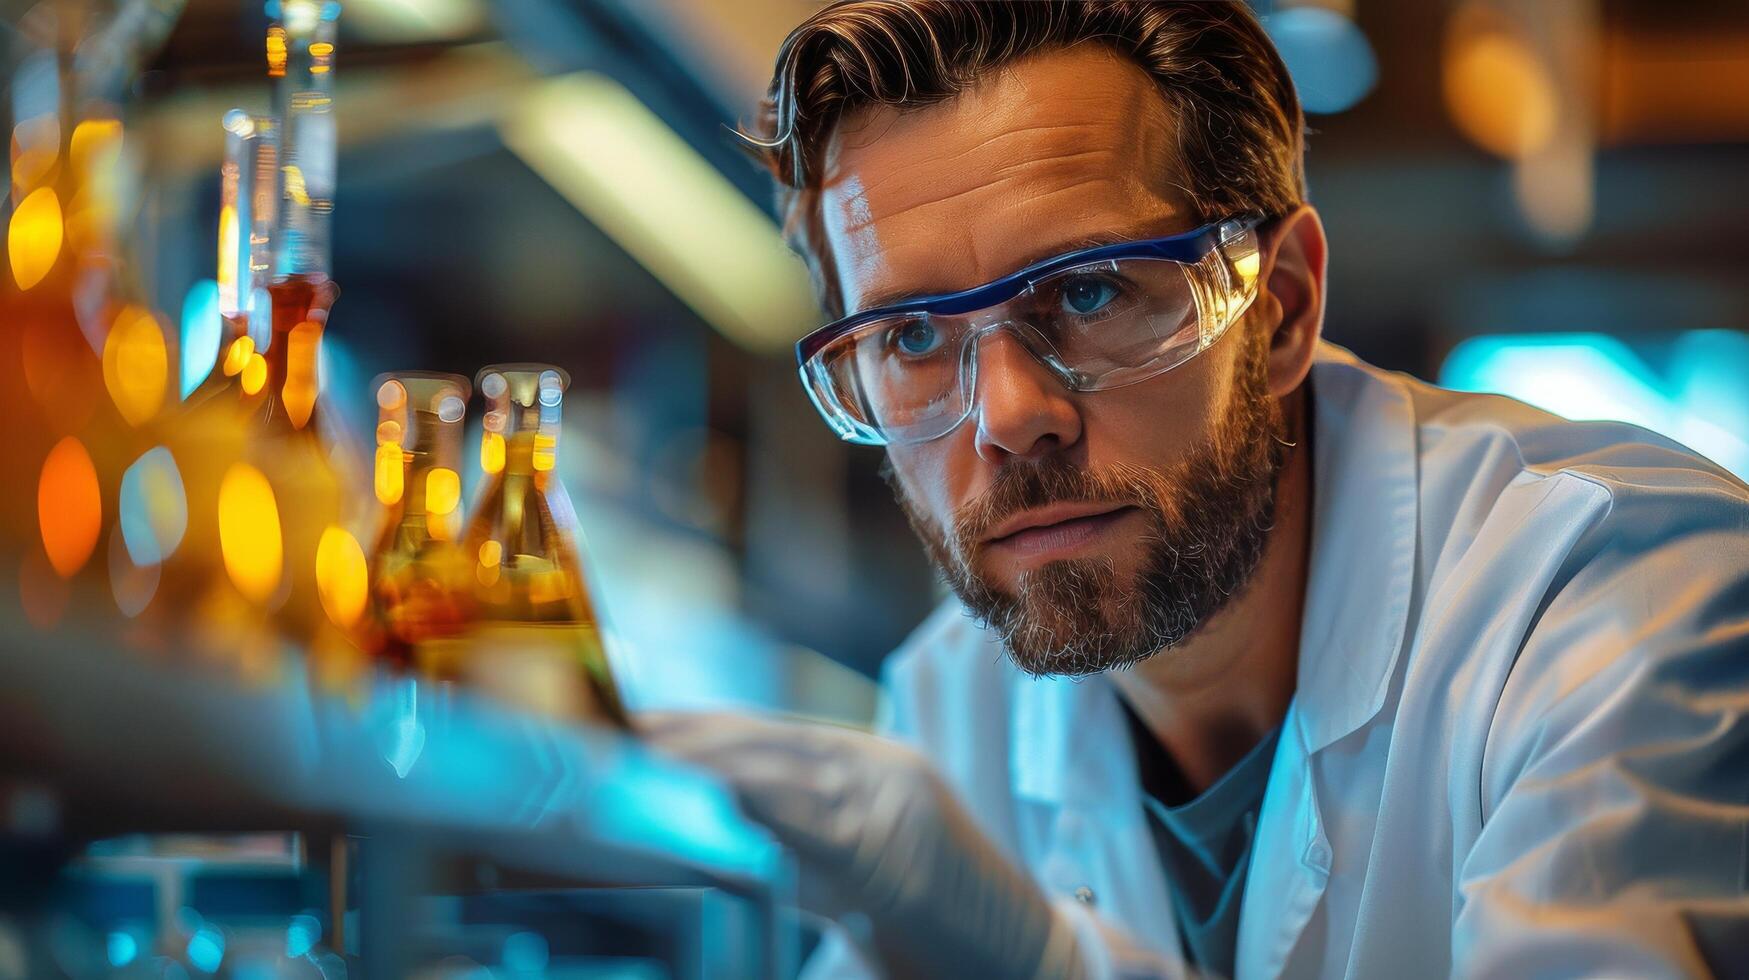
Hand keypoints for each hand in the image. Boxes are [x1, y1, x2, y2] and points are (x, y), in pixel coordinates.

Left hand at [641, 711, 1085, 978]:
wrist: (1031, 962)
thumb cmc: (936, 932)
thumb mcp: (849, 875)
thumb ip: (786, 845)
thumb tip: (693, 833)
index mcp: (863, 767)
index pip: (753, 734)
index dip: (677, 725)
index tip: (602, 723)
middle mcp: (877, 767)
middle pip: (754, 737)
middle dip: (668, 735)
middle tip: (584, 733)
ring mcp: (894, 796)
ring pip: (774, 766)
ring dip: (691, 763)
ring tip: (618, 763)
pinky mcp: (901, 842)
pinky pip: (810, 817)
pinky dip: (749, 805)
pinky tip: (696, 803)